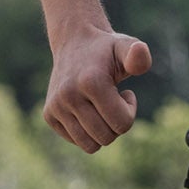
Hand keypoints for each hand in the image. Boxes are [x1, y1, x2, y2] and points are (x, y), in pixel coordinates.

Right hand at [43, 27, 153, 152]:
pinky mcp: (48, 115)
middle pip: (106, 137)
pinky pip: (76, 141)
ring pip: (90, 146)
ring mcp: (56, 106)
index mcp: (91, 82)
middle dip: (116, 123)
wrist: (73, 43)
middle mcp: (69, 95)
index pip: (122, 123)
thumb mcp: (125, 47)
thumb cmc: (106, 50)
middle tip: (113, 100)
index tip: (125, 93)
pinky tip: (87, 108)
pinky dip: (87, 131)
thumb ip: (138, 54)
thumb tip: (139, 51)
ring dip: (102, 130)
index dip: (129, 110)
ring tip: (101, 106)